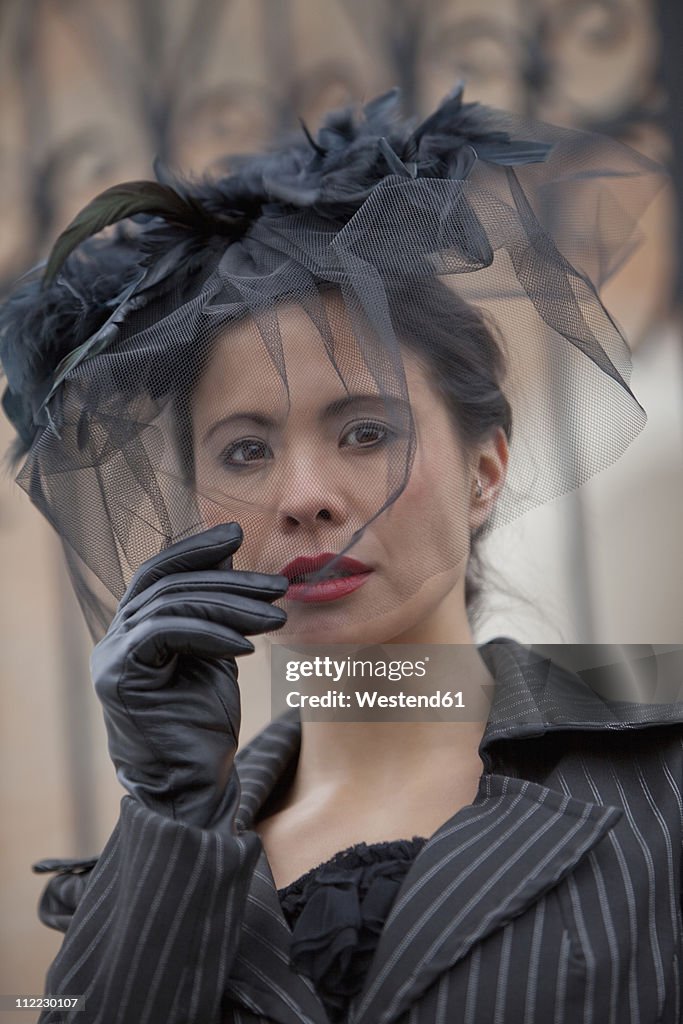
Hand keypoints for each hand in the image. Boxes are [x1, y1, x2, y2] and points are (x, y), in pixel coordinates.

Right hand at [90, 522, 287, 829]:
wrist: (192, 786)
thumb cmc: (205, 724)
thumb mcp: (216, 652)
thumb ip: (214, 609)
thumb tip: (227, 554)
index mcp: (136, 627)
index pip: (161, 572)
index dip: (197, 549)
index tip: (236, 533)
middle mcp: (116, 637)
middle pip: (170, 584)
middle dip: (229, 579)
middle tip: (278, 584)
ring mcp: (111, 656)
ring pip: (173, 604)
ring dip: (232, 607)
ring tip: (277, 618)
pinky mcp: (119, 676)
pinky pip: (167, 634)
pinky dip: (210, 633)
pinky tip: (246, 645)